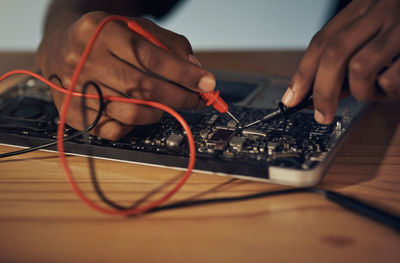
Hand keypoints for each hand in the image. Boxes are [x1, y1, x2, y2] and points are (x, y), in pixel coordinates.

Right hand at [36, 11, 214, 139]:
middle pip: (143, 86)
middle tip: (196, 99)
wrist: (59, 49)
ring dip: (159, 111)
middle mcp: (84, 59)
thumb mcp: (133, 28)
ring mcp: (76, 89)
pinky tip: (138, 112)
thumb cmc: (104, 39)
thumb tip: (195, 69)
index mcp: (100, 31)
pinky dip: (134, 125)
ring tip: (166, 104)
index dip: (183, 74)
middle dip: (178, 96)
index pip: (151, 56)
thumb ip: (167, 44)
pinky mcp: (74, 113)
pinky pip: (114, 129)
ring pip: (131, 110)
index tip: (207, 83)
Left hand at [281, 0, 399, 123]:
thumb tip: (324, 91)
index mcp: (364, 5)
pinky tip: (396, 85)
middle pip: (334, 53)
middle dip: (322, 90)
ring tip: (375, 91)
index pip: (322, 40)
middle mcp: (381, 10)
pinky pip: (392, 79)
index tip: (291, 99)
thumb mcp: (376, 29)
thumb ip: (351, 53)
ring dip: (361, 91)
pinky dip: (388, 90)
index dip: (303, 73)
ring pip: (360, 67)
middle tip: (321, 115)